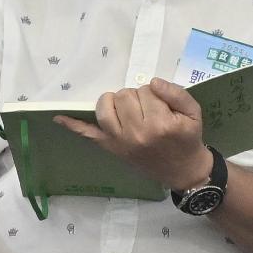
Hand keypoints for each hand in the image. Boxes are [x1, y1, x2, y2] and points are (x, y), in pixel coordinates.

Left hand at [83, 78, 217, 190]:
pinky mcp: (110, 148)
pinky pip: (88, 135)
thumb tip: (152, 82)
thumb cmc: (187, 139)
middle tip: (149, 111)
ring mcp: (119, 141)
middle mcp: (136, 133)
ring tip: (128, 110)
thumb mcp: (193, 113)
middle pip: (124, 95)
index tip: (163, 108)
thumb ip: (176, 93)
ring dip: (114, 102)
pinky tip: (58, 118)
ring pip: (105, 107)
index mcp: (159, 124)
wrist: (182, 170)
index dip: (155, 94)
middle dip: (136, 97)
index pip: (146, 90)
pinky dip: (73, 126)